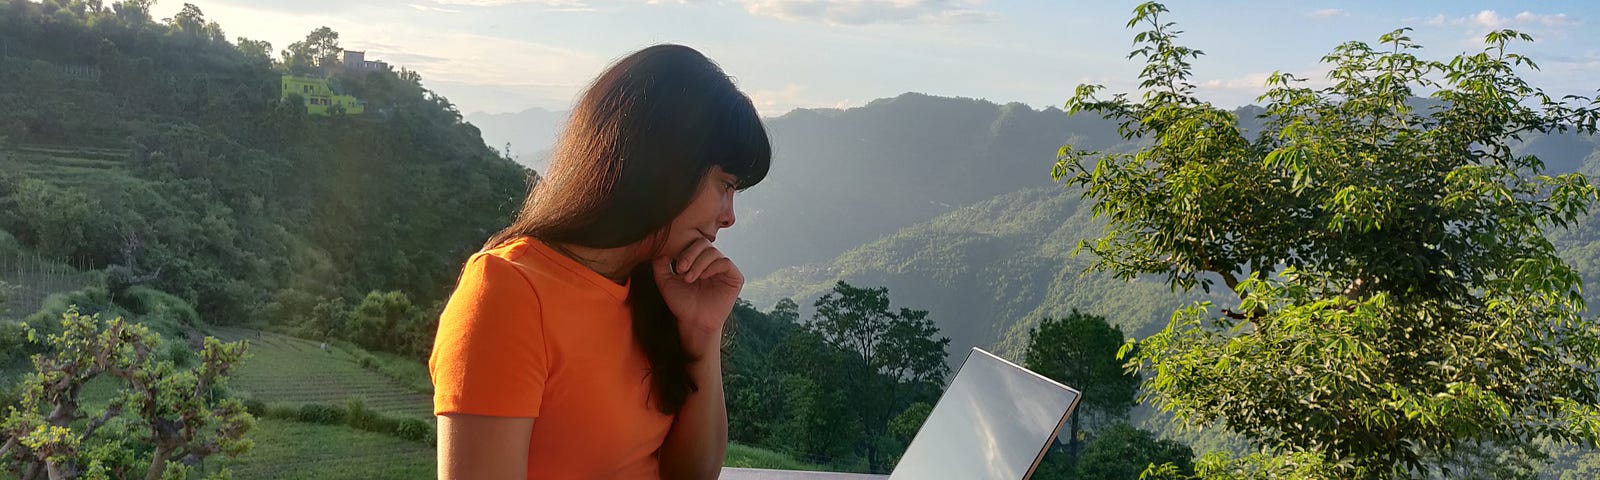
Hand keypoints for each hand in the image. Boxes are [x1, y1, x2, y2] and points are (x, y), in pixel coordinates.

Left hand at [652, 237, 741, 351]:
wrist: (693, 323)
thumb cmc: (681, 303)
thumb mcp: (666, 282)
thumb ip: (660, 265)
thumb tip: (661, 248)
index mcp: (699, 260)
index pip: (694, 243)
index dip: (684, 250)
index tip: (676, 267)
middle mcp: (713, 262)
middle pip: (704, 243)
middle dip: (690, 255)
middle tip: (681, 270)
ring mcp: (724, 269)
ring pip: (714, 253)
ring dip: (699, 264)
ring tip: (689, 279)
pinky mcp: (735, 277)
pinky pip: (725, 263)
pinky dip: (712, 267)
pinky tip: (702, 277)